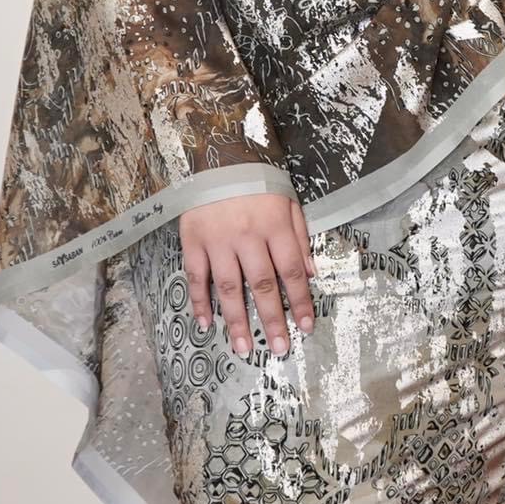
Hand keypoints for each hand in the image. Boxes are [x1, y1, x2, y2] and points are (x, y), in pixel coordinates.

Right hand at [179, 192, 316, 356]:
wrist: (217, 155)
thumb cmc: (258, 180)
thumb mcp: (288, 200)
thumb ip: (300, 236)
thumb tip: (311, 273)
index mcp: (275, 225)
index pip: (292, 271)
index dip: (299, 301)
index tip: (305, 326)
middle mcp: (247, 236)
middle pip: (262, 285)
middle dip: (272, 320)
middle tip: (280, 348)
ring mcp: (218, 240)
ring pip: (229, 287)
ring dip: (237, 321)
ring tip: (244, 348)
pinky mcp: (193, 240)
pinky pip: (196, 277)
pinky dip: (199, 302)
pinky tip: (207, 324)